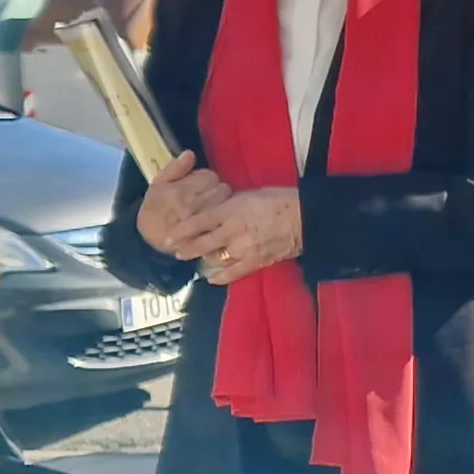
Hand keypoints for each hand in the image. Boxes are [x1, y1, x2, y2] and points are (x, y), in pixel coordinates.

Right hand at [134, 150, 227, 255]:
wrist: (150, 237)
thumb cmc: (155, 207)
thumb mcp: (158, 184)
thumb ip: (174, 168)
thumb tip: (190, 153)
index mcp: (178, 191)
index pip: (210, 177)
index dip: (207, 180)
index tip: (201, 185)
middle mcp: (190, 206)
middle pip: (222, 189)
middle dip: (217, 191)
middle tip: (208, 196)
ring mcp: (199, 223)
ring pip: (225, 204)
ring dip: (222, 203)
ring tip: (211, 207)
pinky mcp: (206, 235)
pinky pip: (223, 220)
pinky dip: (222, 219)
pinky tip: (215, 220)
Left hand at [168, 186, 301, 282]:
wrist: (306, 218)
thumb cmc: (279, 199)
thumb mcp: (249, 194)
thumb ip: (228, 205)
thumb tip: (214, 212)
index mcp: (230, 209)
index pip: (198, 221)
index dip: (180, 231)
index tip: (167, 237)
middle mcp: (232, 230)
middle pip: (201, 243)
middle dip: (186, 249)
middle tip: (175, 252)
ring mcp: (243, 248)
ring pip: (214, 258)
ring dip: (202, 260)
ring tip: (196, 261)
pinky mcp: (255, 261)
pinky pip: (233, 272)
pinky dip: (220, 277)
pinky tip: (212, 278)